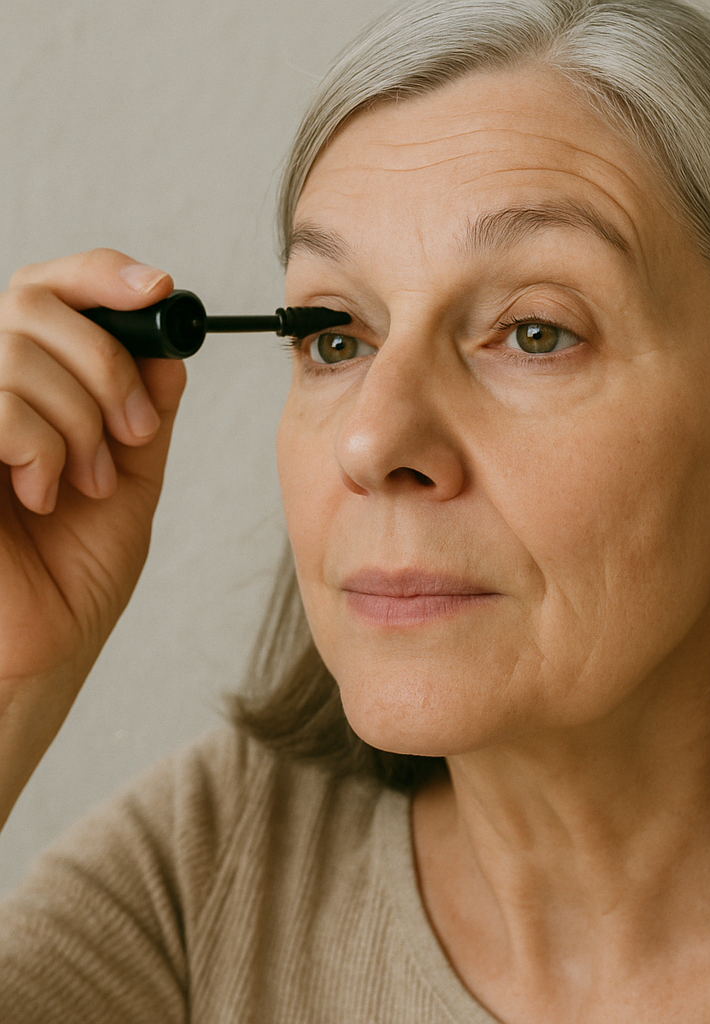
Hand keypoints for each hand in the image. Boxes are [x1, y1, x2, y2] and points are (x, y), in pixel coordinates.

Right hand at [0, 249, 186, 826]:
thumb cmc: (74, 573)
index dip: (102, 274)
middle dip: (104, 366)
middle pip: (36, 302)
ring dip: (76, 421)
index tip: (159, 289)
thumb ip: (143, 411)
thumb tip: (168, 347)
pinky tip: (40, 493)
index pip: (53, 290)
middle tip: (130, 433)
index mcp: (32, 385)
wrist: (36, 649)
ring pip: (17, 350)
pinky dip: (37, 443)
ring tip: (83, 484)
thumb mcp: (131, 479)